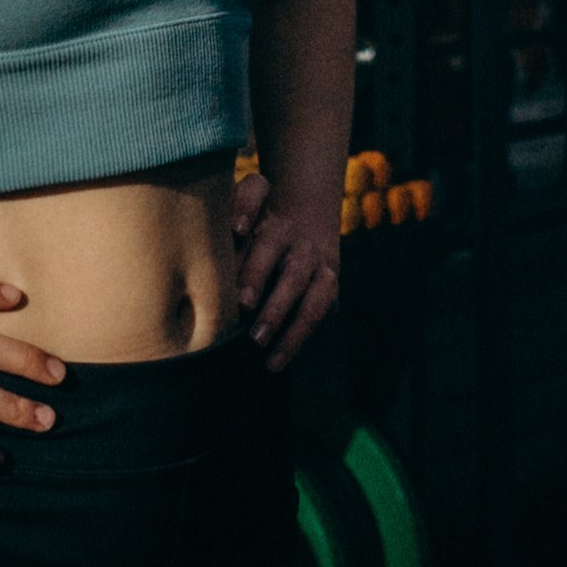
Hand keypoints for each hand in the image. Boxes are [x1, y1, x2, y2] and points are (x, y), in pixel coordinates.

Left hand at [233, 169, 338, 370]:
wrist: (311, 210)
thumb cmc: (265, 215)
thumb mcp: (254, 202)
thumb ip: (243, 213)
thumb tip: (235, 235)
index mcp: (280, 229)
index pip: (268, 252)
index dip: (256, 276)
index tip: (242, 303)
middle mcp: (306, 251)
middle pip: (294, 281)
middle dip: (276, 312)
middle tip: (254, 340)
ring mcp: (324, 271)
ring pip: (315, 305)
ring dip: (294, 335)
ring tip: (271, 364)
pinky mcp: (331, 290)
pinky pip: (322, 316)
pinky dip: (303, 338)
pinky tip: (282, 359)